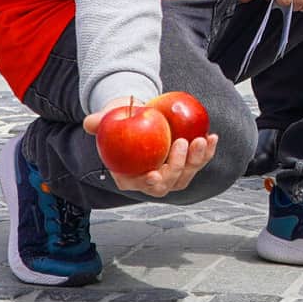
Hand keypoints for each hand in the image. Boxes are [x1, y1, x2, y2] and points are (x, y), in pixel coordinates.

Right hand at [81, 97, 218, 195]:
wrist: (140, 115)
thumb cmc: (121, 120)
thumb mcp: (108, 118)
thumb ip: (98, 121)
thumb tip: (90, 122)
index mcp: (129, 176)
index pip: (139, 185)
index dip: (148, 183)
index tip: (154, 174)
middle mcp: (151, 180)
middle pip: (168, 183)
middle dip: (177, 167)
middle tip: (182, 142)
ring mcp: (171, 174)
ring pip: (186, 175)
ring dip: (197, 161)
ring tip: (202, 139)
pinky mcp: (186, 164)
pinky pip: (198, 161)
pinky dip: (207, 152)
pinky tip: (212, 137)